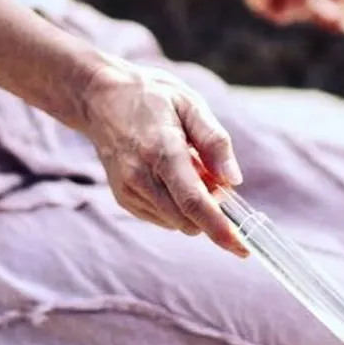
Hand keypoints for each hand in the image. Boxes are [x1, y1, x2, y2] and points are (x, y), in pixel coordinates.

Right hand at [82, 56, 248, 256]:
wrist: (101, 97)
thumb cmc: (153, 97)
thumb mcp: (190, 104)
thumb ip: (215, 142)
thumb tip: (234, 181)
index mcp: (162, 150)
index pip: (194, 202)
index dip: (220, 229)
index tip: (242, 247)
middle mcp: (140, 176)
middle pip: (187, 220)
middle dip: (211, 214)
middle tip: (211, 177)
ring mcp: (128, 190)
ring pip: (176, 223)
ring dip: (193, 209)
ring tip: (186, 168)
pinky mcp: (123, 198)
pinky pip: (162, 218)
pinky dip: (176, 207)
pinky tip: (170, 177)